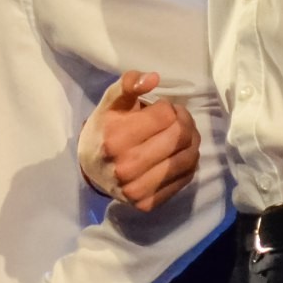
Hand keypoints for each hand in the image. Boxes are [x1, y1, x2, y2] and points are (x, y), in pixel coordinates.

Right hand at [79, 72, 199, 211]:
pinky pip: (185, 179)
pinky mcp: (147, 204)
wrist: (91, 169)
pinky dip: (189, 163)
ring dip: (192, 142)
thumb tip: (153, 78)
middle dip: (184, 122)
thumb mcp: (110, 102)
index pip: (166, 115)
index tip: (162, 109)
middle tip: (178, 120)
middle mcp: (125, 166)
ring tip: (182, 136)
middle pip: (180, 136)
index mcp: (114, 138)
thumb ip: (128, 84)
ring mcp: (137, 189)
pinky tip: (178, 154)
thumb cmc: (104, 129)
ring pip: (188, 159)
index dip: (169, 107)